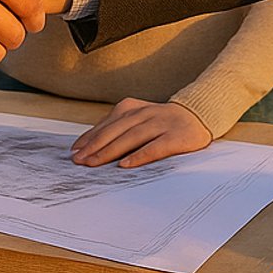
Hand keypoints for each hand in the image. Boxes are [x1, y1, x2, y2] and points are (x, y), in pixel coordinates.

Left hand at [71, 99, 212, 167]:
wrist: (199, 115)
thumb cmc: (162, 122)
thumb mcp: (138, 117)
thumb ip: (118, 127)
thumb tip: (89, 145)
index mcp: (132, 107)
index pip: (106, 124)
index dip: (88, 137)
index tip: (74, 151)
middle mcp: (144, 114)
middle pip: (115, 131)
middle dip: (94, 146)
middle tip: (78, 160)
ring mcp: (160, 124)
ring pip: (130, 138)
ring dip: (109, 151)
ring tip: (93, 163)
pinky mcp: (175, 137)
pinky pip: (154, 147)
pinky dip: (138, 156)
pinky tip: (125, 165)